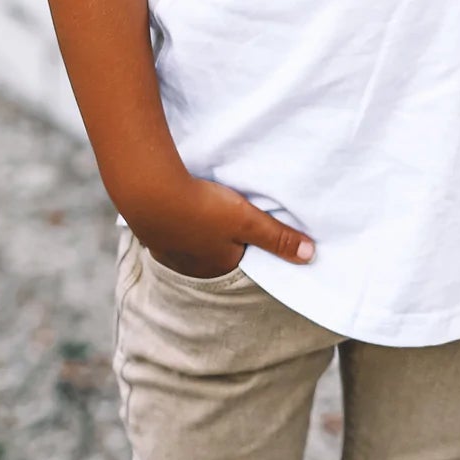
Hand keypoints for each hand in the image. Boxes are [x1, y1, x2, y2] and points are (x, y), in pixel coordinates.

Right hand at [125, 174, 315, 278]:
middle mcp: (193, 267)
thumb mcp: (248, 222)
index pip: (243, 259)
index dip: (250, 243)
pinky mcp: (152, 232)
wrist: (149, 192)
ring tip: (208, 208)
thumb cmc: (203, 209)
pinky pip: (172, 230)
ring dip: (200, 229)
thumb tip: (310, 256)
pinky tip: (182, 204)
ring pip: (192, 242)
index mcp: (219, 266)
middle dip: (224, 238)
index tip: (254, 227)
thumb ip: (278, 238)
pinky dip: (179, 220)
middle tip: (230, 216)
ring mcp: (169, 251)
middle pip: (216, 252)